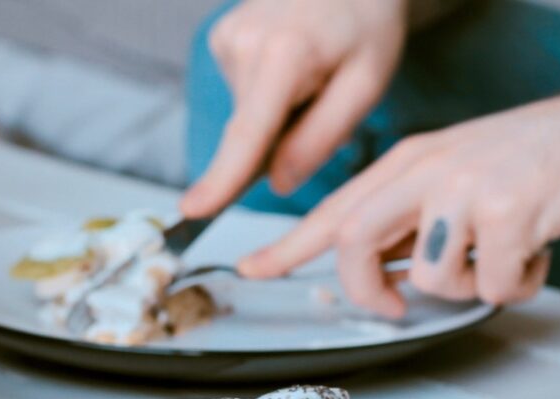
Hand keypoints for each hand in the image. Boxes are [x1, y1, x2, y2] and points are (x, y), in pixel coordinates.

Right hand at [180, 0, 408, 216]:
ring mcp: (228, 38)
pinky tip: (294, 69)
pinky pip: (246, 94)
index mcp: (285, 54)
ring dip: (281, 117)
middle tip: (322, 105)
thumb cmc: (366, 27)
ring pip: (249, 115)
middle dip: (281, 143)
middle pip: (250, 131)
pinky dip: (270, 97)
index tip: (192, 210)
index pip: (248, 132)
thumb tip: (278, 183)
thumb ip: (321, 137)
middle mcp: (244, 42)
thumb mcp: (366, 84)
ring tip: (314, 78)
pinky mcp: (223, 40)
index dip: (222, 178)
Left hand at [238, 73, 559, 316]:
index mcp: (410, 161)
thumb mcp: (457, 174)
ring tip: (502, 255)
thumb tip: (388, 270)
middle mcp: (428, 169)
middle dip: (368, 290)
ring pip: (432, 278)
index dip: (288, 245)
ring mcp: (466, 188)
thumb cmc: (535, 157)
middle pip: (353, 242)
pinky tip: (535, 251)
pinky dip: (517, 284)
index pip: (334, 209)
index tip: (254, 268)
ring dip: (469, 286)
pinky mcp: (510, 211)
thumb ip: (415, 218)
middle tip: (391, 306)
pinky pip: (495, 285)